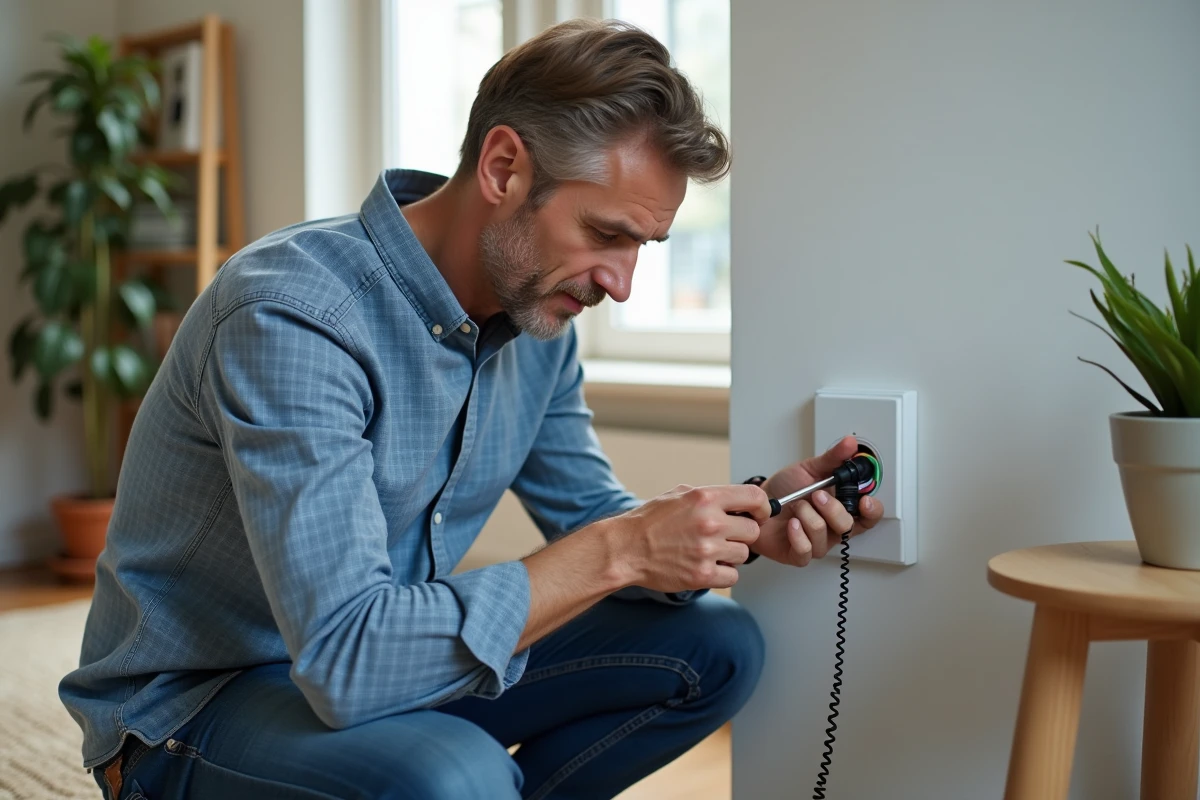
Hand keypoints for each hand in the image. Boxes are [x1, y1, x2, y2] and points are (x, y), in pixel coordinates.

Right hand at [614, 484, 770, 591]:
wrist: (627, 548)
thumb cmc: (650, 521)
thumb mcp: (680, 495)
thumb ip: (711, 496)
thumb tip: (738, 502)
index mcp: (706, 498)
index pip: (754, 497)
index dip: (762, 507)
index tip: (759, 514)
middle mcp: (710, 522)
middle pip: (753, 531)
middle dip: (741, 534)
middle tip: (725, 537)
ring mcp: (707, 550)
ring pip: (743, 555)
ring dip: (730, 555)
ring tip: (708, 551)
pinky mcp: (702, 575)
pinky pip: (732, 576)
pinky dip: (722, 573)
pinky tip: (706, 566)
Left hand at [751, 435, 884, 566]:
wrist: (756, 502)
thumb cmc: (784, 490)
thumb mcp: (810, 469)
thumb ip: (832, 458)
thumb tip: (850, 443)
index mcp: (840, 508)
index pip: (868, 516)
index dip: (872, 511)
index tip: (864, 500)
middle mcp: (832, 528)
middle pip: (848, 527)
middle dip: (832, 508)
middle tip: (817, 495)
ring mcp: (817, 542)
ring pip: (825, 537)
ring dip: (808, 517)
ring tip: (797, 506)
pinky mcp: (798, 554)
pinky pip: (806, 551)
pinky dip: (798, 535)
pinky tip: (791, 524)